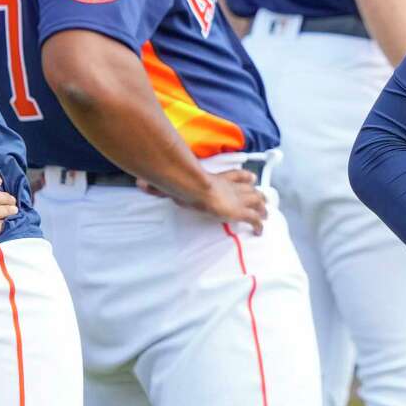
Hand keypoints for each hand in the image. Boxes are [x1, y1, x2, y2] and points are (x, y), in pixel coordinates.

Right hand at [137, 169, 266, 234]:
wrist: (196, 186)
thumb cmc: (184, 183)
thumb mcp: (173, 182)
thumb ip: (158, 184)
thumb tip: (139, 183)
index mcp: (220, 178)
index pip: (238, 174)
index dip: (246, 177)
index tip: (252, 178)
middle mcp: (232, 186)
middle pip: (252, 189)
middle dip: (259, 194)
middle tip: (264, 201)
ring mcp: (238, 198)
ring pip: (258, 202)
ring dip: (263, 209)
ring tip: (266, 216)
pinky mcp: (240, 210)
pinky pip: (254, 218)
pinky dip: (259, 225)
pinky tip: (259, 231)